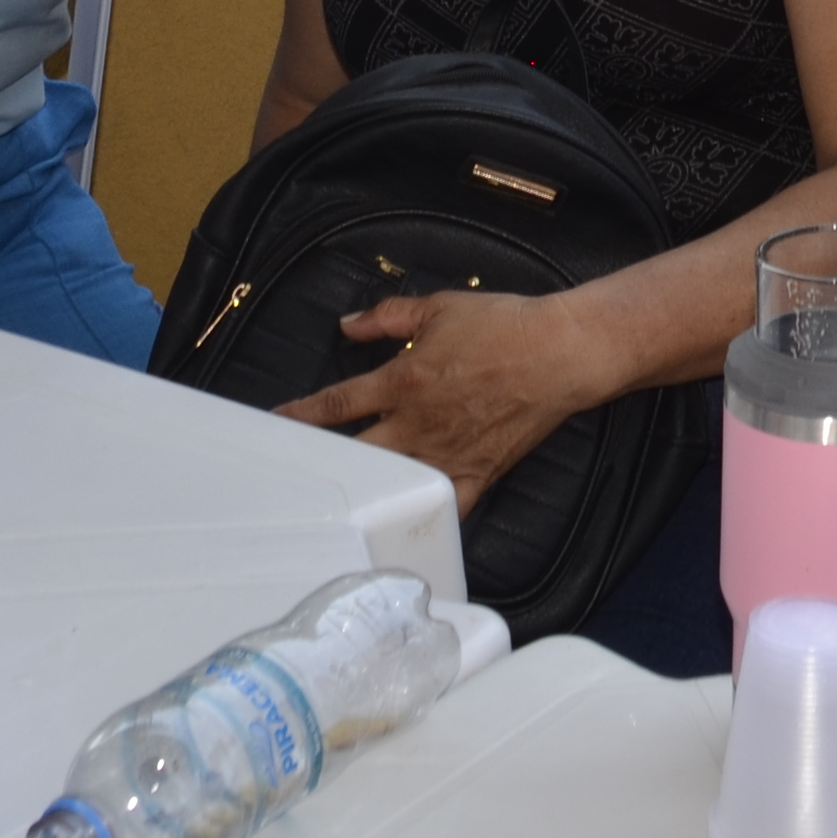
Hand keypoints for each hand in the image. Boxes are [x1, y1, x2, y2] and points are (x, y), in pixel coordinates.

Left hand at [276, 287, 608, 508]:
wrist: (560, 353)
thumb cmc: (504, 327)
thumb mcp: (439, 308)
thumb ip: (387, 317)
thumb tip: (347, 325)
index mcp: (403, 382)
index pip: (338, 403)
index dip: (301, 415)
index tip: (276, 424)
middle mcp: (418, 424)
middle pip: (357, 451)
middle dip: (325, 461)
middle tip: (297, 473)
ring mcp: (447, 454)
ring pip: (394, 483)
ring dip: (367, 492)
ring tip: (339, 504)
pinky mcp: (478, 473)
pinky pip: (447, 508)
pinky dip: (426, 519)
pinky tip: (404, 529)